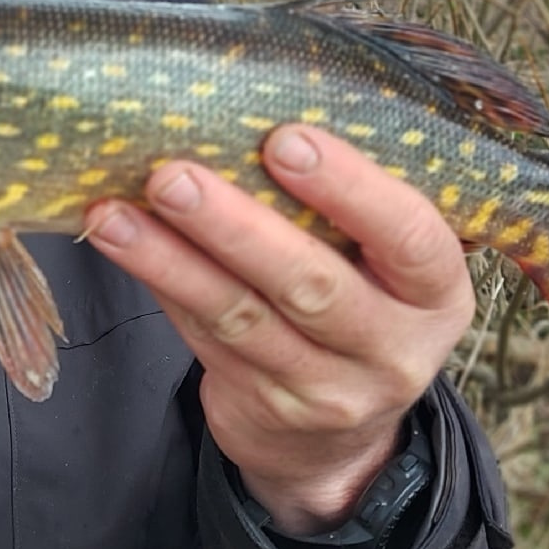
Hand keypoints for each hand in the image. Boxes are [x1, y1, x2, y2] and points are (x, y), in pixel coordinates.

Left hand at [82, 125, 473, 534]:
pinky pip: (205, 338)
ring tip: (112, 214)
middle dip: (235, 226)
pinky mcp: (266, 409)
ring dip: (169, 260)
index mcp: (436, 293)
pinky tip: (122, 245)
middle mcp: (393, 349)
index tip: (285, 138)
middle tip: (172, 176)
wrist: (336, 437)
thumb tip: (250, 112)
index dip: (350, 188)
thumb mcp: (386, 264)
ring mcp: (328, 391)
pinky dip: (162, 286)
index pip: (409, 237)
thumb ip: (348, 207)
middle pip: (311, 285)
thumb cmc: (360, 302)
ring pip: (241, 317)